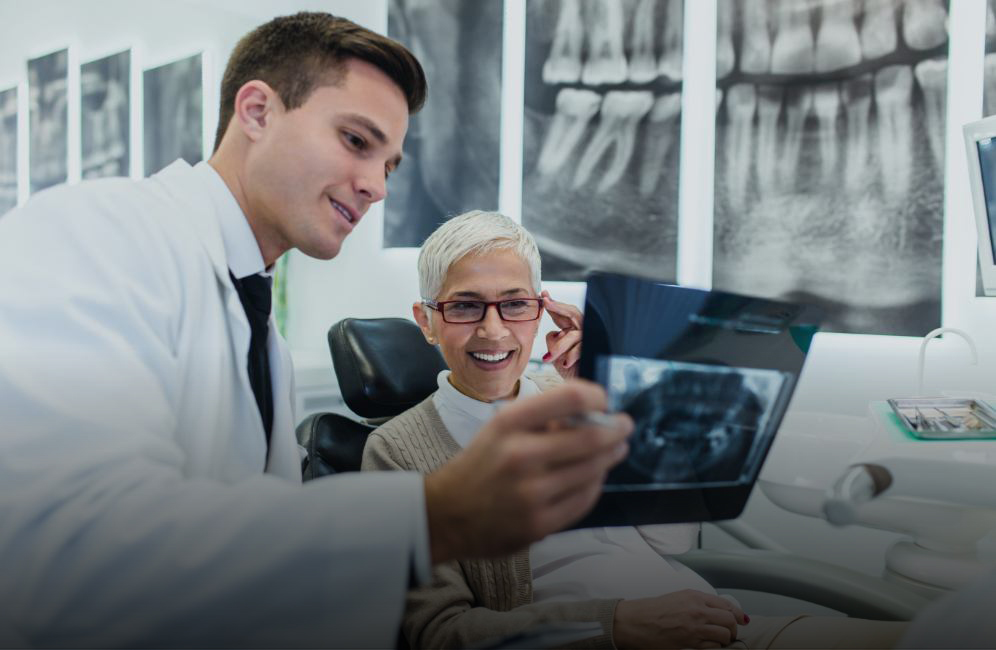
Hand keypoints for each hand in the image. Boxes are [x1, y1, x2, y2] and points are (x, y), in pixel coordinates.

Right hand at [424, 381, 631, 563]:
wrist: (445, 514)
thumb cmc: (481, 464)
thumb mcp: (500, 427)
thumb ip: (542, 418)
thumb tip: (592, 411)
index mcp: (509, 423)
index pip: (571, 398)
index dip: (597, 396)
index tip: (603, 400)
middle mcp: (520, 455)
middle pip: (592, 436)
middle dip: (616, 429)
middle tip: (624, 425)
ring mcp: (531, 493)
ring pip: (593, 470)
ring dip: (610, 456)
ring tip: (615, 450)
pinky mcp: (539, 523)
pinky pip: (584, 500)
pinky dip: (595, 484)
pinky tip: (594, 477)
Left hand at [541, 290, 582, 379]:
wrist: (579, 382)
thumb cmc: (568, 367)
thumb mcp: (555, 351)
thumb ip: (553, 339)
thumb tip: (554, 333)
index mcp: (572, 329)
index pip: (563, 313)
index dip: (553, 304)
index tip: (543, 295)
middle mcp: (582, 331)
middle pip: (573, 313)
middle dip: (558, 307)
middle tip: (546, 302)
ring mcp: (588, 339)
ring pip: (572, 335)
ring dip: (559, 347)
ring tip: (549, 358)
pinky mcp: (591, 350)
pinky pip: (579, 348)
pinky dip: (570, 356)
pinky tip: (564, 363)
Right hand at [613, 591, 747, 648]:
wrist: (636, 621)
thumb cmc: (653, 610)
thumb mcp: (678, 598)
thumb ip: (699, 603)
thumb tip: (719, 611)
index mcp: (695, 596)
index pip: (727, 605)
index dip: (738, 614)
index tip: (742, 620)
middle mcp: (697, 610)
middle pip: (730, 620)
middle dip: (733, 629)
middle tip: (729, 633)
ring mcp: (695, 627)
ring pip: (724, 635)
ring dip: (725, 639)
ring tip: (719, 641)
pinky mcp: (690, 642)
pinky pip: (713, 646)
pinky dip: (715, 647)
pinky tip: (709, 645)